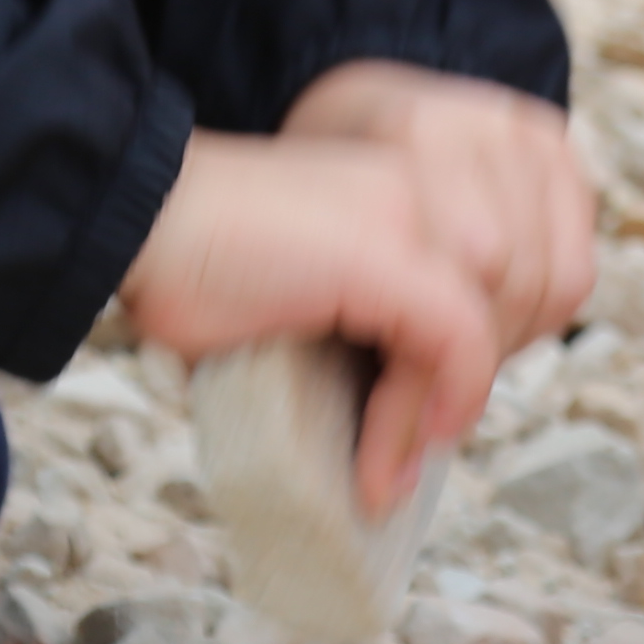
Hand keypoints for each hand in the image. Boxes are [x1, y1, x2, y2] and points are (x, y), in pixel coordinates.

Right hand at [113, 67, 589, 516]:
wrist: (125, 218)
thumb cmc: (193, 265)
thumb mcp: (311, 289)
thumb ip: (373, 323)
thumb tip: (418, 413)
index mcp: (411, 178)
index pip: (512, 265)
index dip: (483, 353)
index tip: (426, 420)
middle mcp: (422, 181)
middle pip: (518, 292)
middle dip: (469, 385)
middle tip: (399, 454)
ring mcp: (405, 210)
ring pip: (490, 319)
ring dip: (439, 408)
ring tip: (381, 465)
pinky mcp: (380, 249)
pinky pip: (453, 338)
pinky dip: (428, 407)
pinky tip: (387, 457)